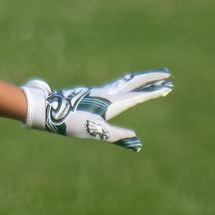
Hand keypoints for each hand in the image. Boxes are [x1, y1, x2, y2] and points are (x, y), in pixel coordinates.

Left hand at [21, 69, 171, 151]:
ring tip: (150, 77)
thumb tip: (136, 141)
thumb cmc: (69, 122)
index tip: (168, 86)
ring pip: (123, 81)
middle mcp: (106, 93)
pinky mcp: (90, 93)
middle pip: (133, 81)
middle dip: (151, 78)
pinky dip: (125, 82)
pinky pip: (114, 85)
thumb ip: (116, 135)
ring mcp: (98, 92)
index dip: (153, 92)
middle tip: (167, 74)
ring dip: (138, 79)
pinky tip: (123, 85)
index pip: (137, 95)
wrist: (46, 109)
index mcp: (111, 102)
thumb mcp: (94, 131)